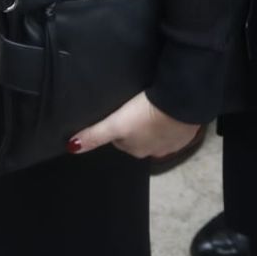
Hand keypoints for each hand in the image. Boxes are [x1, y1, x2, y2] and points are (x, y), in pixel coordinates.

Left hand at [69, 91, 198, 160]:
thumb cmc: (144, 114)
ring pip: (156, 134)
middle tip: (132, 107)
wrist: (179, 104)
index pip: (120, 140)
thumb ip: (95, 135)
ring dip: (152, 124)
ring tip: (149, 106)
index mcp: (135, 150)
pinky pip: (173, 129)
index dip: (118, 127)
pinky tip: (167, 109)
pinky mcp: (185, 133)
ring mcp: (171, 144)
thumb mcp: (116, 124)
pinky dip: (169, 121)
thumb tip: (71, 148)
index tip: (118, 113)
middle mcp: (153, 152)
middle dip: (134, 126)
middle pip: (137, 138)